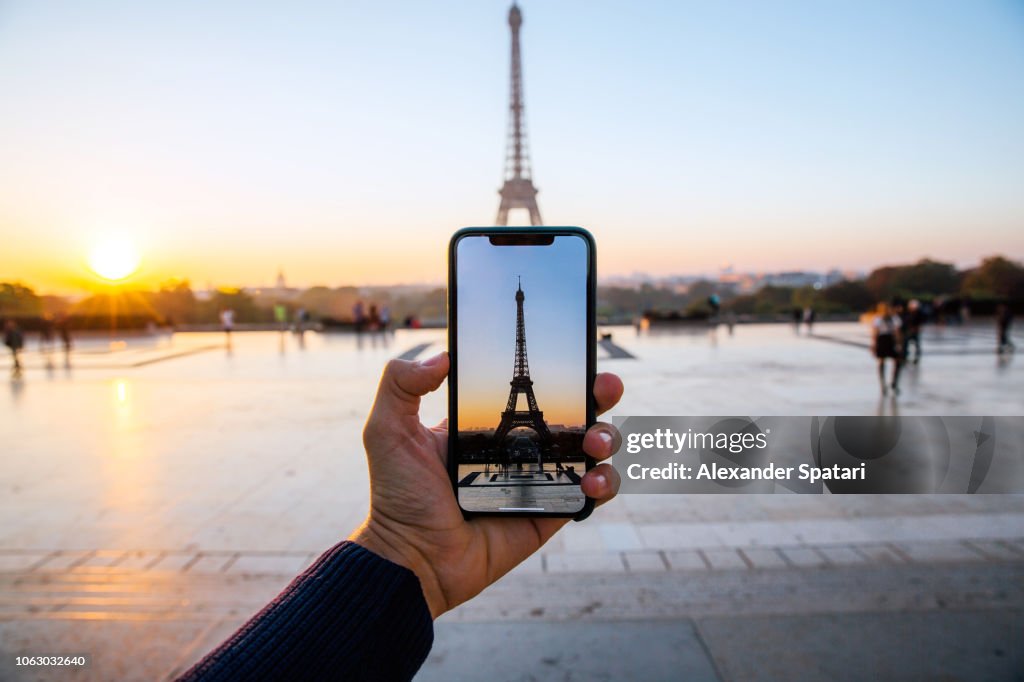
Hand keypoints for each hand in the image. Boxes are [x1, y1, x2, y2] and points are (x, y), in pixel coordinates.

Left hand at [350, 352, 622, 617]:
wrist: (414, 558)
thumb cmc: (398, 498)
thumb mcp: (387, 431)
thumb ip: (400, 385)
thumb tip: (442, 356)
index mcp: (488, 426)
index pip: (531, 388)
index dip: (559, 371)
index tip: (577, 352)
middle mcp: (519, 449)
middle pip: (574, 413)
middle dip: (599, 395)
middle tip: (604, 388)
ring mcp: (539, 481)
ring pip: (592, 450)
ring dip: (607, 437)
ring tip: (595, 442)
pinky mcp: (551, 514)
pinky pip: (591, 494)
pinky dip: (604, 482)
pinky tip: (591, 479)